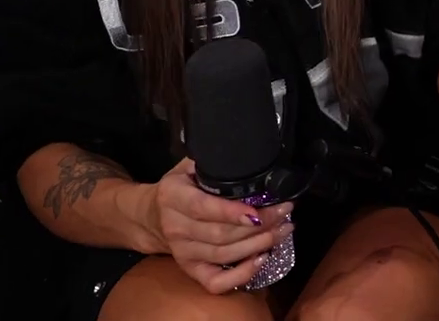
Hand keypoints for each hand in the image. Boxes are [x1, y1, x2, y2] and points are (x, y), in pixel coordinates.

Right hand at [149, 158, 293, 293]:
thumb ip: (213, 162)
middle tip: (285, 212)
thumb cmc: (181, 186)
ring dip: (258, 244)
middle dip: (259, 225)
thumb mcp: (190, 166)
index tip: (258, 211)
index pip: (203, 207)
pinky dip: (241, 276)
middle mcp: (175, 227)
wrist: (152, 215)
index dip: (232, 212)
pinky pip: (215, 282)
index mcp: (173, 196)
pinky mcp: (189, 270)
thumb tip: (247, 155)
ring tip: (283, 229)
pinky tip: (262, 259)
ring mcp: (182, 252)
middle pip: (221, 234)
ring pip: (223, 255)